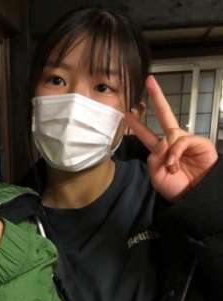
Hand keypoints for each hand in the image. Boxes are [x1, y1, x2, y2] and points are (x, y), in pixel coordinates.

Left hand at [125, 75, 217, 201]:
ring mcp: (185, 140)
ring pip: (170, 134)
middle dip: (158, 97)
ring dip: (169, 154)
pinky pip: (181, 141)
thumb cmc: (176, 187)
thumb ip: (154, 159)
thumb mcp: (157, 176)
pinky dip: (176, 153)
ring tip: (172, 169)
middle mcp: (172, 142)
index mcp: (160, 151)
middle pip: (164, 115)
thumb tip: (161, 142)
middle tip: (149, 81)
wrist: (194, 195)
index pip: (147, 134)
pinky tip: (175, 164)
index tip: (127, 113)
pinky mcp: (198, 142)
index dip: (137, 124)